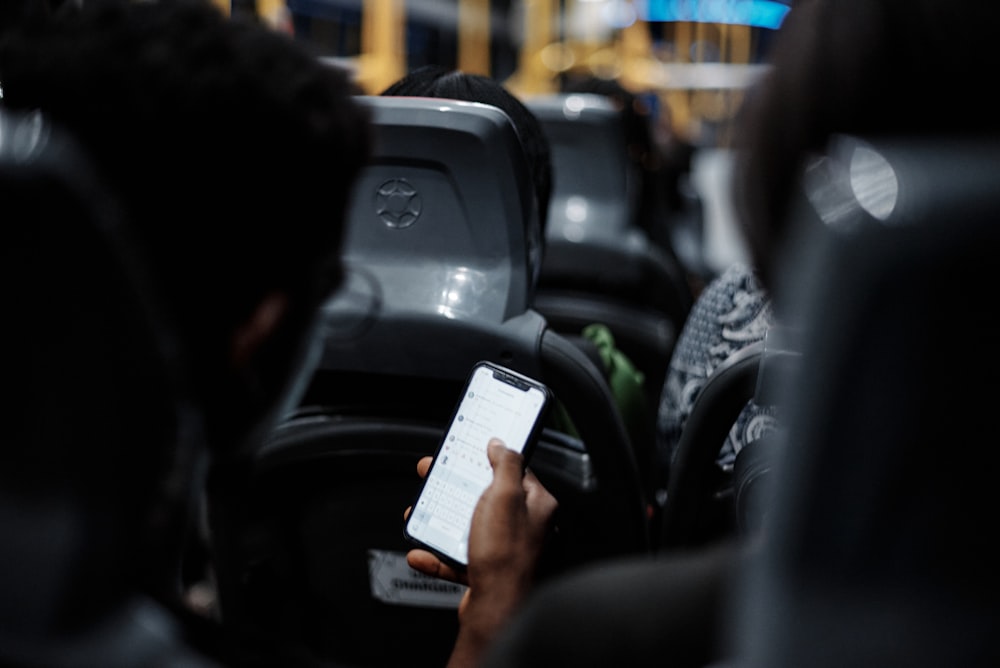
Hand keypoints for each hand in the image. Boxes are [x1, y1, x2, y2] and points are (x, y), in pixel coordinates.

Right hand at [405, 438, 557, 667]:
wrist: (497, 611)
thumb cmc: (505, 556)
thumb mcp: (504, 496)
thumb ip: (505, 465)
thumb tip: (501, 444)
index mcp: (536, 505)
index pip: (514, 472)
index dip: (488, 460)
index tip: (468, 453)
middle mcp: (525, 527)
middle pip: (486, 498)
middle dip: (455, 489)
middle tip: (433, 479)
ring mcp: (506, 550)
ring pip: (469, 527)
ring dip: (441, 521)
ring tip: (419, 515)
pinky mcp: (488, 571)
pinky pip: (459, 557)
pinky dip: (438, 554)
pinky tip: (421, 552)